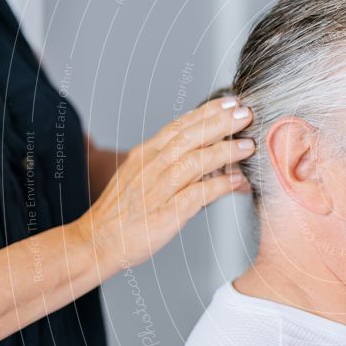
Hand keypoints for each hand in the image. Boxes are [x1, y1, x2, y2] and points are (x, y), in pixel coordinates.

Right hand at [74, 96, 253, 270]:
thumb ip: (171, 164)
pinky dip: (220, 186)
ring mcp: (158, 189)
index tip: (229, 103)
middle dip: (219, 123)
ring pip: (194, 161)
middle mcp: (151, 167)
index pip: (179, 126)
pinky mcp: (165, 213)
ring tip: (248, 145)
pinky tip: (238, 182)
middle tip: (245, 113)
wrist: (96, 242)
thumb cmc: (122, 212)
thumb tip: (208, 157)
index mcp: (146, 155)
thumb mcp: (142, 176)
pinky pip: (196, 194)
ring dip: (224, 151)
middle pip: (188, 137)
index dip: (206, 113)